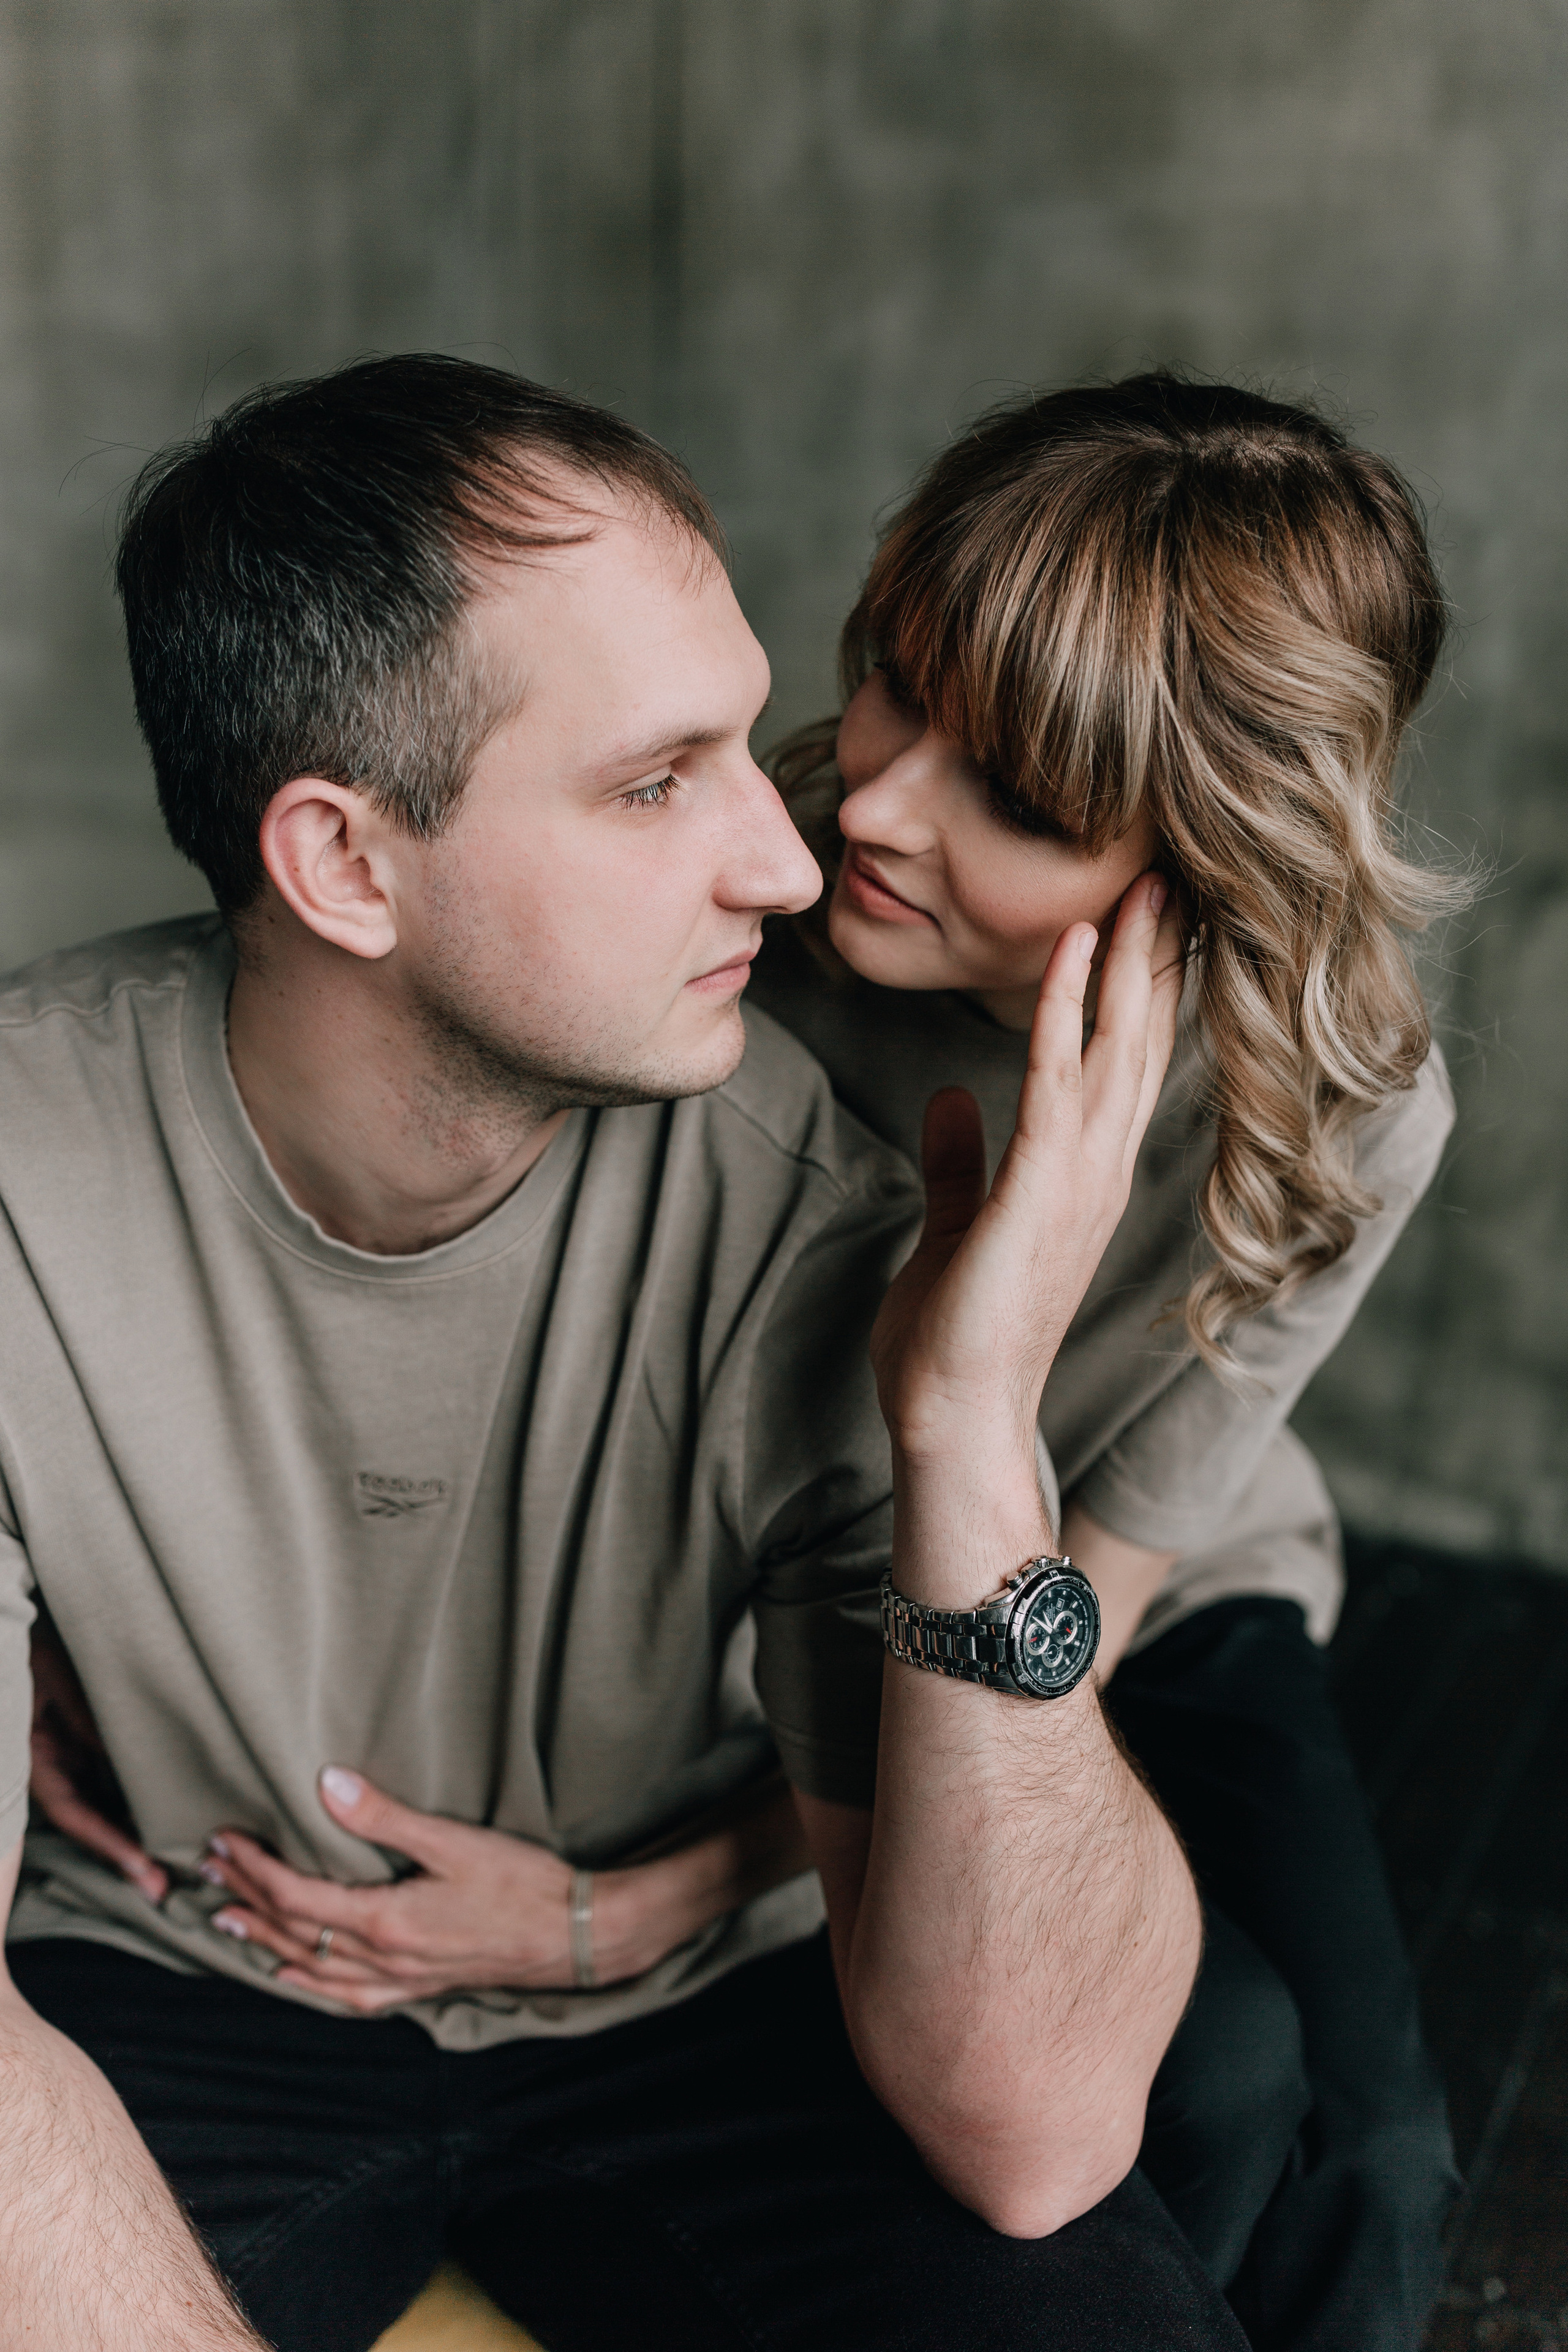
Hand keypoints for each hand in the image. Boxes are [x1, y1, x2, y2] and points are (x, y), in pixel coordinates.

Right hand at [29, 1623, 167, 1902]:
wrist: (24, 1623)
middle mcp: (53, 1765)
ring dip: (134, 1828)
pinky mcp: (84, 1741)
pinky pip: (111, 1775)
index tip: (144, 1873)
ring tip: (178, 1856)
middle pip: (91, 1818)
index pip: (72, 1815)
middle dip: (126, 1852)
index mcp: (37, 1759)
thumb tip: (128, 1759)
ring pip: (104, 1801)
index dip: (107, 1847)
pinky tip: (170, 1806)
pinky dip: (137, 1795)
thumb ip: (89, 1721)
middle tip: (166, 1886)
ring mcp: (69, 1755)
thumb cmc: (38, 1648)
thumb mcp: (61, 1681)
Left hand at [200, 1766, 811, 2012]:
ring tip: (232, 1925)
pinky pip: (349, 1996)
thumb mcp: (456, 1841)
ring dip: (268, 1946)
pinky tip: (303, 1975)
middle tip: (210, 1874)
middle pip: (296, 1936)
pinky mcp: (422, 1988)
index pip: (299, 1899)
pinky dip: (313, 1984)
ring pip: (315, 1973)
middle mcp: (385, 1962)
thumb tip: (329, 1786)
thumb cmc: (523, 1884)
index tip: (224, 1842)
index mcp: (387, 1924)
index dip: (255, 1870)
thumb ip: (388, 1818)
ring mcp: (403, 1981)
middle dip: (249, 1902)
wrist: (577, 1935)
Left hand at [871, 875, 1182, 1559]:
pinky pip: (1057, 1079)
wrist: (951, 1419)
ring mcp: (1079, 1182)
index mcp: (1081, 1179)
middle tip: (1168, 874)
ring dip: (1126, 963)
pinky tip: (1071, 951)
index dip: (1133, 989)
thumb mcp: (955, 1229)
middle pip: (1137, 1043)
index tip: (1142, 918)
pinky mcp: (1041, 1191)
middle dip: (1151, 958)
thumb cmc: (951, 1341)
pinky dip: (1064, 1011)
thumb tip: (951, 1099)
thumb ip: (959, 1164)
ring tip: (1138, 885)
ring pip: (1115, 1048)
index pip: (1118, 1064)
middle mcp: (1097, 1172)